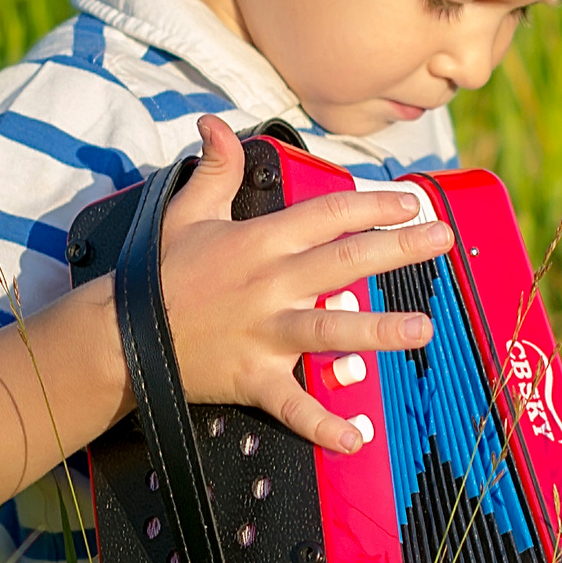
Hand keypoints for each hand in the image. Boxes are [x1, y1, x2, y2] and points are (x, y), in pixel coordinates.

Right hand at [156, 114, 448, 453]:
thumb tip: (215, 125)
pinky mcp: (252, 377)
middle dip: (397, 249)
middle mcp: (269, 285)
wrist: (119, 334)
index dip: (371, 206)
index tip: (410, 202)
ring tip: (423, 329)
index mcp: (259, 243)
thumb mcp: (186, 213)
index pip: (326, 216)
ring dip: (378, 331)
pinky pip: (291, 404)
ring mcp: (263, 333)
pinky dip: (321, 424)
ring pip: (329, 330)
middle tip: (441, 238)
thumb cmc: (161, 273)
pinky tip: (355, 437)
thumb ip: (215, 170)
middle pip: (343, 262)